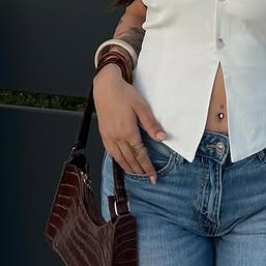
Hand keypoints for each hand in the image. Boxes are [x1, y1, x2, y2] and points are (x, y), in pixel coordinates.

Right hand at [93, 65, 166, 182]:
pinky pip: (110, 152)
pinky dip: (117, 160)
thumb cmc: (124, 94)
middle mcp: (117, 137)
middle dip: (139, 170)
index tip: (153, 176)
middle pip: (130, 159)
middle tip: (147, 178)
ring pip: (119, 158)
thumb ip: (151, 125)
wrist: (105, 87)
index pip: (140, 155)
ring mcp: (108, 137)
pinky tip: (121, 162)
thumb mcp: (141, 107)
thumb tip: (162, 138)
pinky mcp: (103, 134)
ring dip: (128, 168)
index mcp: (128, 132)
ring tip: (136, 173)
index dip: (147, 167)